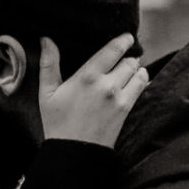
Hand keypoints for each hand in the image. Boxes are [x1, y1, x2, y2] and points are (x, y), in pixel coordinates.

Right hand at [39, 33, 149, 148]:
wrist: (74, 152)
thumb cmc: (57, 122)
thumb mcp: (47, 93)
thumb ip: (49, 64)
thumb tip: (46, 39)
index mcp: (87, 76)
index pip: (113, 50)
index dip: (123, 40)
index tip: (127, 37)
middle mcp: (107, 85)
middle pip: (129, 60)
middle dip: (128, 57)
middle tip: (125, 57)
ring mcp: (119, 98)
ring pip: (138, 73)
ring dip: (136, 69)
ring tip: (130, 70)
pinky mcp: (126, 110)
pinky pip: (141, 88)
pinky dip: (141, 82)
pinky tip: (136, 81)